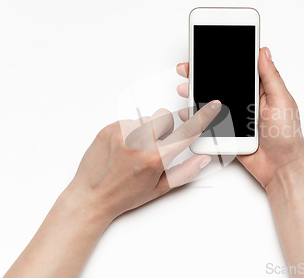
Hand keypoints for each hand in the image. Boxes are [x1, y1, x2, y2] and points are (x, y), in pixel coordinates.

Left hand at [68, 101, 221, 220]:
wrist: (91, 197)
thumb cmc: (124, 196)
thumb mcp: (160, 188)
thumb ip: (185, 171)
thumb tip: (202, 158)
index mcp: (154, 158)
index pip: (186, 133)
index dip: (203, 118)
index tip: (213, 106)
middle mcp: (138, 142)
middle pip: (165, 118)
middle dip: (165, 130)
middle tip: (155, 147)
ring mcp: (121, 133)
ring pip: (146, 118)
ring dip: (146, 130)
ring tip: (136, 150)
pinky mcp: (108, 129)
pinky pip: (128, 120)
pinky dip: (130, 131)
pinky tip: (124, 148)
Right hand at [176, 47, 303, 188]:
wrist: (281, 167)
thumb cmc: (287, 136)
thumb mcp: (282, 100)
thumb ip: (270, 76)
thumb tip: (263, 52)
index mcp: (260, 89)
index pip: (238, 69)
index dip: (223, 60)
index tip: (207, 50)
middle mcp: (246, 100)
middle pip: (220, 83)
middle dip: (202, 75)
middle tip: (188, 69)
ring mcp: (235, 115)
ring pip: (212, 101)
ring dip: (196, 94)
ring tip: (186, 88)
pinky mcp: (228, 131)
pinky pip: (210, 121)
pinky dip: (198, 116)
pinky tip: (189, 112)